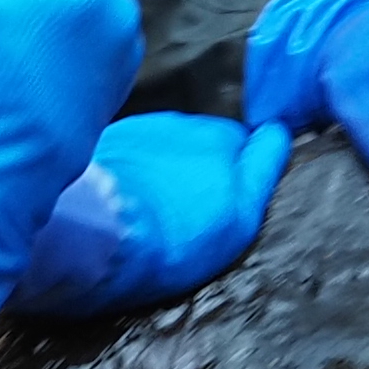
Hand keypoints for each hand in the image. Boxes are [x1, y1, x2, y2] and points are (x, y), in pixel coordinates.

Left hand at [15, 114, 295, 317]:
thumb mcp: (239, 218)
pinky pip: (138, 146)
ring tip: (159, 204)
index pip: (258, 141)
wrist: (94, 232)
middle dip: (211, 163)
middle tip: (196, 205)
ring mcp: (149, 128)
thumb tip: (275, 132)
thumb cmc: (175, 239)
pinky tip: (130, 194)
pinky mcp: (113, 137)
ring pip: (174, 141)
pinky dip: (140, 165)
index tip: (249, 181)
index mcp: (228, 146)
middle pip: (214, 140)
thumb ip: (261, 168)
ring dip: (173, 163)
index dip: (256, 161)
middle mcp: (192, 128)